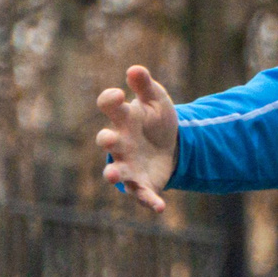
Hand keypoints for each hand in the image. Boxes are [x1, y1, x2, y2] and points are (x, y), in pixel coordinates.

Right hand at [95, 66, 179, 212]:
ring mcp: (128, 164)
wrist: (171, 144)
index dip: (110, 100)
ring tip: (112, 176)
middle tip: (107, 140)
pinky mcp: (142, 183)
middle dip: (107, 140)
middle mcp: (120, 142)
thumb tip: (135, 68)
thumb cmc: (156, 119)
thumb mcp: (156, 100)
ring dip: (113, 174)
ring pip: (116, 171)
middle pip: (107, 141)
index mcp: (123, 118)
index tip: (117, 94)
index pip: (109, 107)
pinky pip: (143, 194)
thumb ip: (145, 86)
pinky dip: (149, 201)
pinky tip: (160, 208)